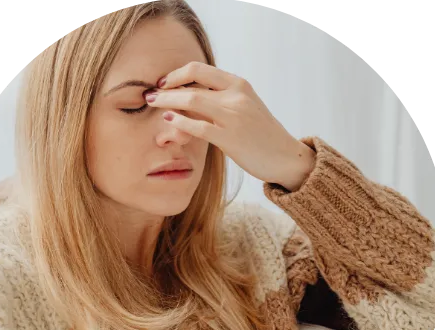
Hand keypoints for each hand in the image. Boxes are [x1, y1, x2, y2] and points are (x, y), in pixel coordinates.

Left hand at [144, 61, 315, 188]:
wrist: (285, 156)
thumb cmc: (262, 135)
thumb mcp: (245, 108)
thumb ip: (222, 100)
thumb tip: (190, 99)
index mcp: (239, 84)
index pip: (200, 69)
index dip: (177, 74)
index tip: (164, 83)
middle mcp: (236, 95)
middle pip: (192, 83)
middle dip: (166, 88)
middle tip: (149, 95)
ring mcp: (233, 116)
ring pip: (192, 100)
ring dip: (167, 102)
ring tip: (152, 105)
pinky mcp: (230, 138)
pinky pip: (198, 126)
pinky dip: (180, 122)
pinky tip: (168, 121)